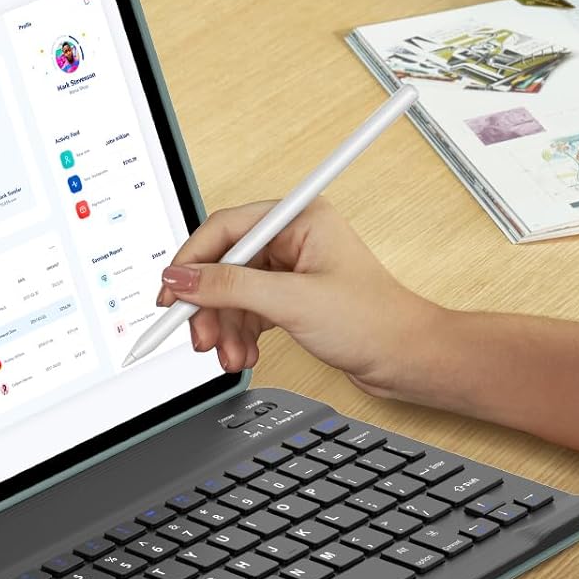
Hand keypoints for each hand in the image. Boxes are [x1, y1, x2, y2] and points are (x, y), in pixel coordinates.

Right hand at [157, 198, 436, 398]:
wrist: (406, 359)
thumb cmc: (372, 321)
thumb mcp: (292, 301)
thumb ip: (230, 287)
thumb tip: (182, 277)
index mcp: (299, 218)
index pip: (226, 229)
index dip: (193, 261)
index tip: (171, 293)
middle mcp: (294, 238)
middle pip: (225, 264)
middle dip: (209, 304)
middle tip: (198, 335)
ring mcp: (293, 270)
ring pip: (234, 292)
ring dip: (224, 327)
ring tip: (229, 356)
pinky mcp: (293, 298)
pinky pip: (248, 310)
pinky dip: (240, 334)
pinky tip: (244, 354)